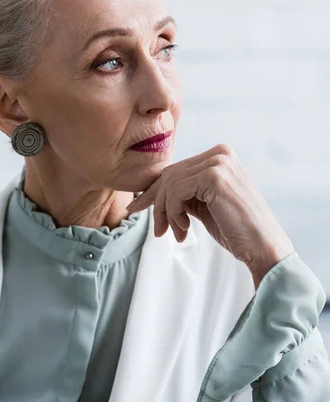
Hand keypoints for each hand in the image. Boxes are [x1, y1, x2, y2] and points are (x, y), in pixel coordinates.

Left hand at [126, 143, 294, 287]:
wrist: (264, 248)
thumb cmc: (236, 230)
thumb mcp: (204, 205)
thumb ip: (184, 192)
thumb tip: (152, 192)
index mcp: (220, 155)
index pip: (176, 169)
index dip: (154, 191)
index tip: (136, 207)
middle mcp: (220, 153)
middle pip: (169, 174)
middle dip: (158, 204)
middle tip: (160, 231)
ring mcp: (218, 162)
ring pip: (169, 183)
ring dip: (167, 213)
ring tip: (177, 233)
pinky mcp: (214, 176)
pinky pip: (176, 191)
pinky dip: (173, 213)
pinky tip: (185, 228)